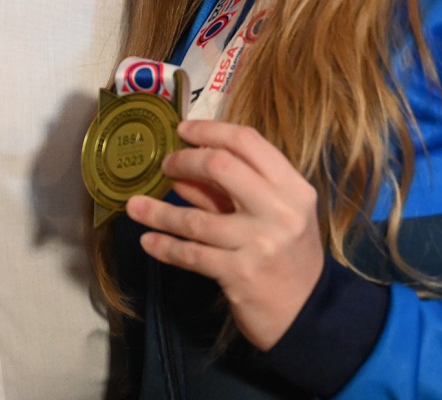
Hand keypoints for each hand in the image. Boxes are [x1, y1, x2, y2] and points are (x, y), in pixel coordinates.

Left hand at [124, 119, 323, 351]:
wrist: (307, 312)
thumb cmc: (288, 253)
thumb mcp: (273, 213)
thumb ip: (233, 189)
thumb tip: (184, 166)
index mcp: (293, 187)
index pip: (248, 141)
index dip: (210, 130)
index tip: (183, 130)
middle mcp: (279, 211)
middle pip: (220, 166)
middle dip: (184, 160)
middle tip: (165, 165)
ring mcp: (260, 243)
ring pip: (196, 218)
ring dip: (159, 211)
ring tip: (134, 206)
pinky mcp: (240, 274)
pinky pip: (192, 255)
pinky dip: (166, 246)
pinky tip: (148, 240)